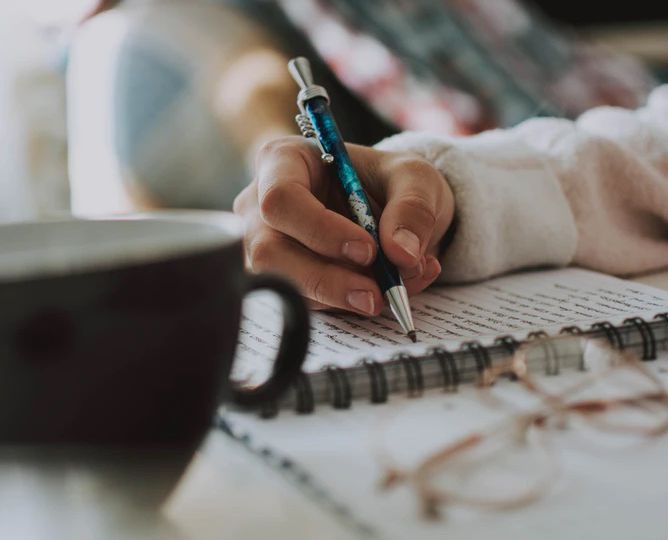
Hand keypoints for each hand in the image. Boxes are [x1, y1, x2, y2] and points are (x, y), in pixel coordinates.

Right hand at [233, 136, 454, 315]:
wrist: (391, 210)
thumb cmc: (388, 181)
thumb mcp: (414, 178)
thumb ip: (413, 208)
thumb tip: (402, 254)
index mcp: (284, 162)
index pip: (281, 198)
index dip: (321, 229)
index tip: (368, 250)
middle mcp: (261, 205)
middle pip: (270, 252)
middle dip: (326, 279)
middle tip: (376, 295)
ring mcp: (264, 246)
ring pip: (286, 285)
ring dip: (341, 297)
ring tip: (392, 289)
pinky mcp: (283, 278)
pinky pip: (305, 302)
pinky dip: (348, 304)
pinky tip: (385, 290)